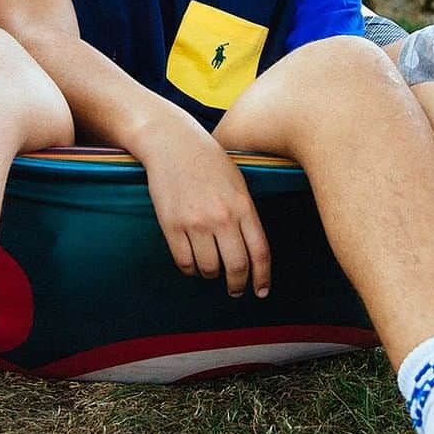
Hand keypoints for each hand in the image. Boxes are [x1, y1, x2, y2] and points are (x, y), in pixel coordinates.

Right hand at [137, 108, 270, 297]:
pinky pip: (184, 261)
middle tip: (235, 290)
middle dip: (238, 284)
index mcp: (243, 206)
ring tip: (210, 272)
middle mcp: (221, 217)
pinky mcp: (171, 224)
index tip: (261, 291)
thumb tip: (252, 248)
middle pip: (236, 266)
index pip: (260, 253)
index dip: (262, 277)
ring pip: (209, 268)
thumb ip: (246, 212)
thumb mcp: (237, 182)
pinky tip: (192, 264)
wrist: (171, 142)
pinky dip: (190, 269)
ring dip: (211, 276)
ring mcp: (195, 222)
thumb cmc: (206, 159)